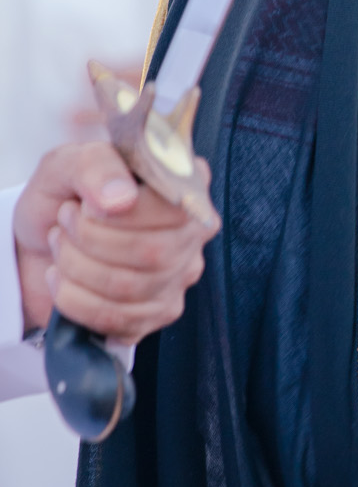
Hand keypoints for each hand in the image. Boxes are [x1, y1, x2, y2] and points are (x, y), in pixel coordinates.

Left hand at [13, 141, 219, 347]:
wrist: (36, 244)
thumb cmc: (62, 198)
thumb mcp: (67, 164)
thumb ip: (96, 166)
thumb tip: (121, 199)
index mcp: (183, 185)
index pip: (176, 209)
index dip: (122, 213)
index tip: (84, 204)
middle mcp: (192, 232)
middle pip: (154, 253)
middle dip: (90, 241)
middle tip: (64, 224)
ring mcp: (178, 277)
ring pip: (131, 289)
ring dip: (76, 267)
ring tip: (61, 248)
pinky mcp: (156, 314)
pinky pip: (118, 321)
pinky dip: (75, 300)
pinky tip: (63, 280)